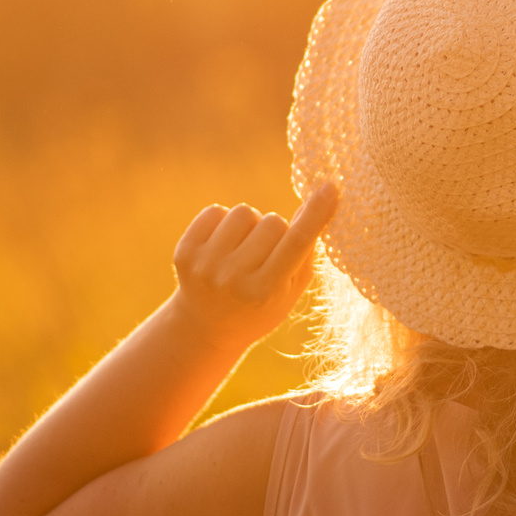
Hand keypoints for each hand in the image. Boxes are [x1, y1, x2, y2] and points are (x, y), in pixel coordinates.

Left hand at [168, 182, 338, 353]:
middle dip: (277, 230)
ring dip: (250, 224)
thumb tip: (313, 205)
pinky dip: (224, 222)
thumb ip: (306, 252)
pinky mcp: (184, 252)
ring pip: (244, 212)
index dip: (316, 213)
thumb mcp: (291, 291)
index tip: (330, 187)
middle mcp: (233, 279)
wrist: (207, 327)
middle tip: (268, 253)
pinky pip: (215, 211)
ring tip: (245, 247)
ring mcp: (206, 265)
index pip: (297, 242)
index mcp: (266, 292)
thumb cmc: (261, 307)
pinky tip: (224, 244)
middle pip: (273, 222)